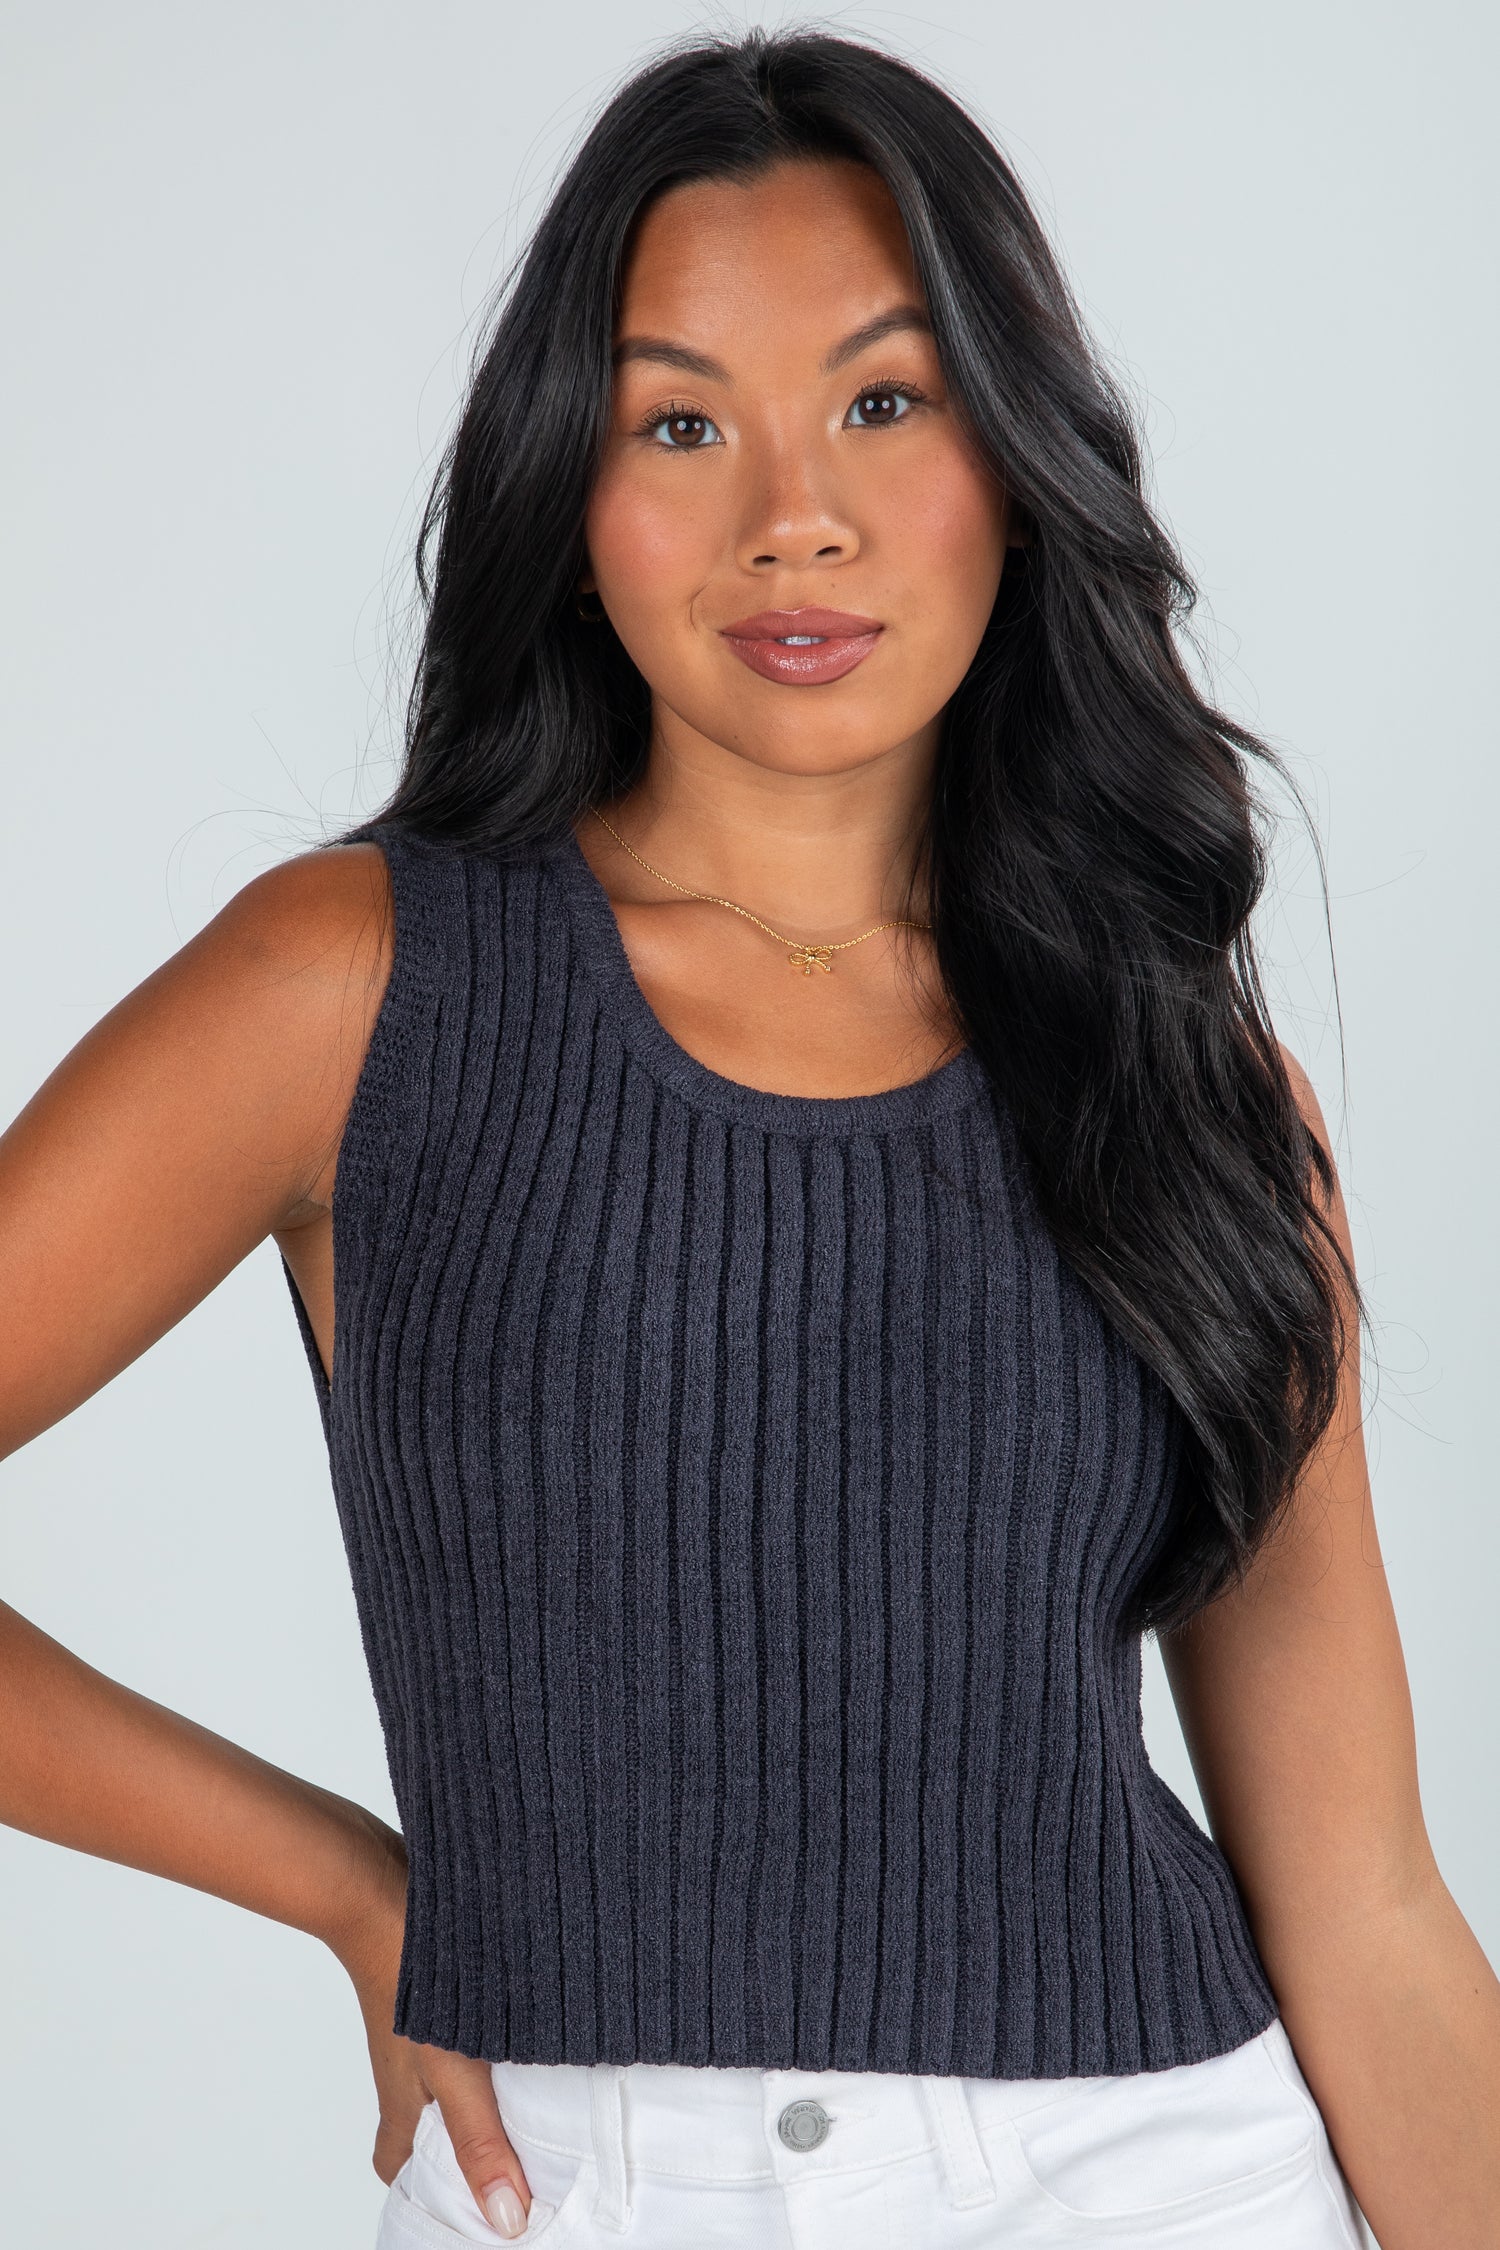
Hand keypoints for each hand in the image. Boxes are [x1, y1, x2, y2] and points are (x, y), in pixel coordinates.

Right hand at [330, 1814, 536, 2239]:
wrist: (385, 1882)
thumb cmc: (408, 1976)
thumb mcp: (454, 2072)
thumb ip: (481, 2143)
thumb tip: (507, 2221)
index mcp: (403, 2105)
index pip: (397, 2167)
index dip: (422, 2189)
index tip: (462, 2204)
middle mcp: (408, 2070)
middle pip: (426, 2124)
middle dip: (462, 2142)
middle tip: (519, 2153)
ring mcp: (422, 2027)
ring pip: (447, 2075)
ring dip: (486, 2086)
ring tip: (542, 2096)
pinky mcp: (439, 1989)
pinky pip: (464, 2030)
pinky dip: (493, 2040)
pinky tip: (534, 2029)